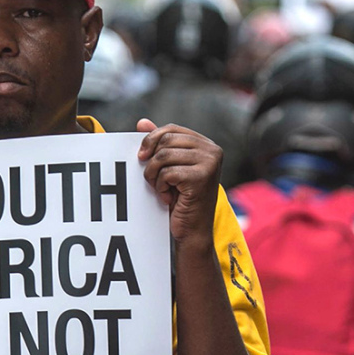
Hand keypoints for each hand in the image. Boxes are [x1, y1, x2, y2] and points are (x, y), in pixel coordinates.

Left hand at [136, 120, 220, 245]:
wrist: (191, 232)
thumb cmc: (180, 200)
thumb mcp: (169, 168)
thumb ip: (159, 144)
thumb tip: (141, 122)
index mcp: (206, 145)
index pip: (172, 129)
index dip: (152, 139)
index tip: (141, 156)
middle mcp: (212, 150)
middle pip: (166, 140)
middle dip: (152, 160)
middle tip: (152, 179)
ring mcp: (210, 163)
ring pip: (164, 155)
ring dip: (154, 175)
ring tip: (160, 189)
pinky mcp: (202, 177)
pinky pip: (167, 172)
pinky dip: (161, 186)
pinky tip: (168, 198)